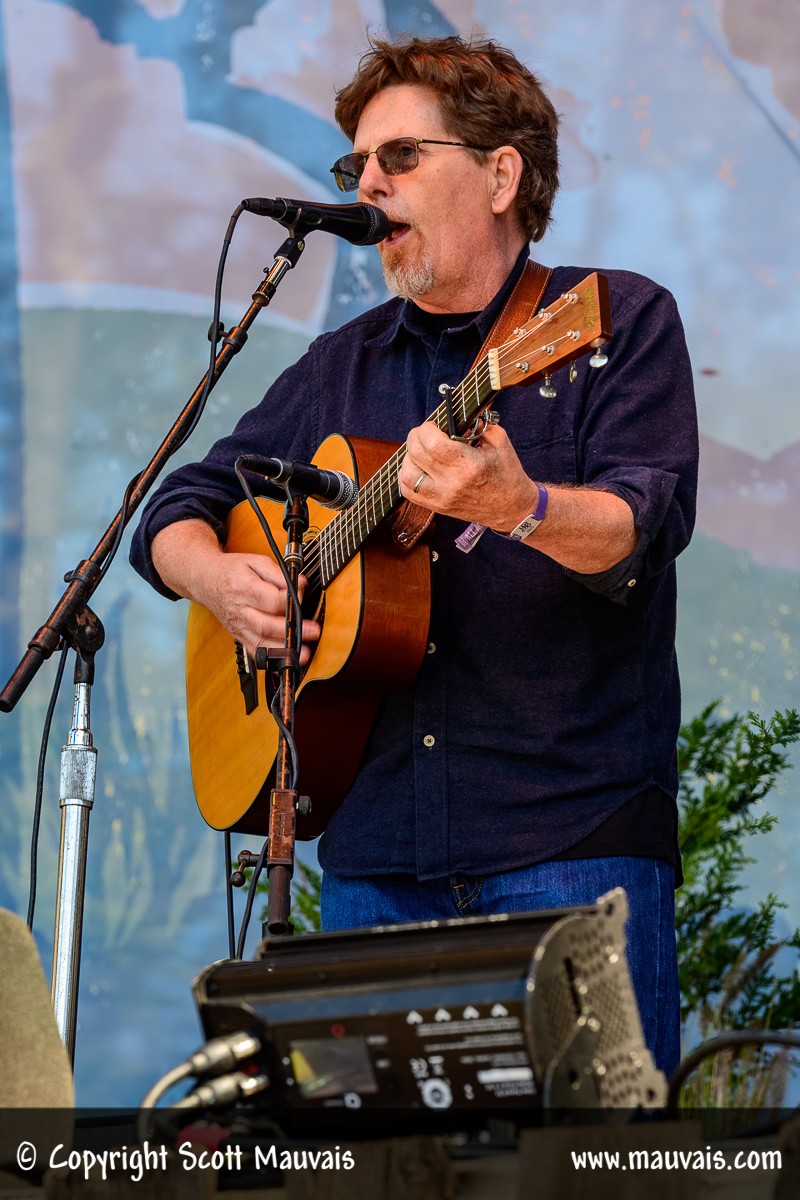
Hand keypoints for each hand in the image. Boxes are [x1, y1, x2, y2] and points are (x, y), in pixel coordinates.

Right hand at [151, 520, 320, 663]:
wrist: (206, 580)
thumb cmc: (232, 570)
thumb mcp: (255, 561)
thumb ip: (278, 573)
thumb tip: (300, 583)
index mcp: (243, 588)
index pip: (271, 600)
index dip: (291, 600)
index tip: (303, 594)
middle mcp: (239, 610)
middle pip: (266, 625)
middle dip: (291, 631)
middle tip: (313, 631)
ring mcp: (238, 626)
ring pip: (260, 642)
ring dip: (283, 650)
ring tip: (303, 653)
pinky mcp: (238, 636)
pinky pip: (254, 651)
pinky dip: (270, 659)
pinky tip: (284, 660)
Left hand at [398, 422, 538, 530]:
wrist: (511, 508)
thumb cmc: (507, 472)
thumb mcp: (499, 441)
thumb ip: (478, 423)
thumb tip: (456, 413)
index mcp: (469, 465)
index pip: (434, 443)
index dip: (427, 428)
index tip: (433, 424)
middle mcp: (452, 483)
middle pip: (417, 454)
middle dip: (416, 436)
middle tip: (425, 432)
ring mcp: (442, 498)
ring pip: (407, 474)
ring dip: (408, 456)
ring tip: (420, 450)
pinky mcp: (437, 507)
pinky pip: (408, 492)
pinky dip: (407, 476)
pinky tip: (418, 467)